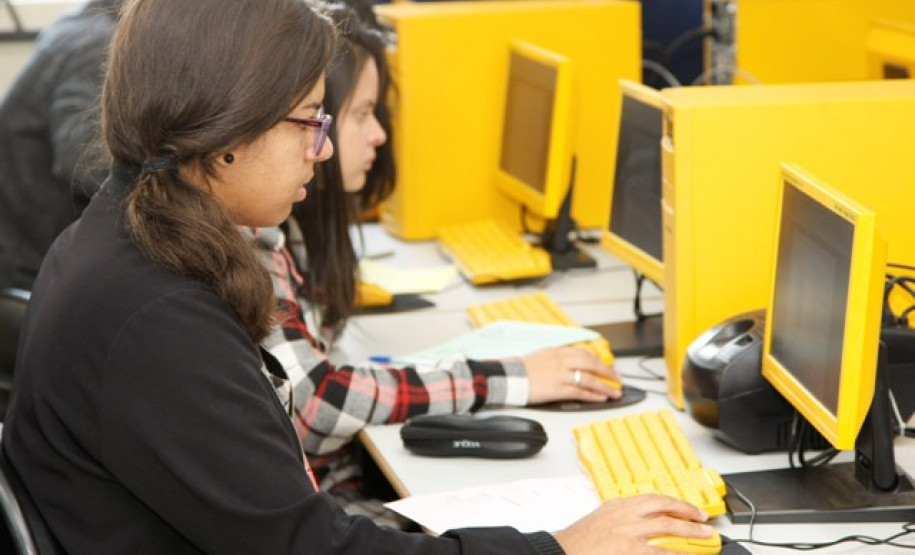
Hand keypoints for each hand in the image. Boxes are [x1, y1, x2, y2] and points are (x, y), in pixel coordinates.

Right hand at [521, 346, 620, 404]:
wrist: (509, 378)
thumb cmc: (521, 369)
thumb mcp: (542, 356)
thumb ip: (557, 358)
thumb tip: (571, 364)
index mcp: (558, 351)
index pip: (584, 353)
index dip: (598, 361)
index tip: (607, 366)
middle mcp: (562, 361)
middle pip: (591, 364)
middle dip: (607, 371)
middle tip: (617, 378)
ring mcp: (561, 375)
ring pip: (590, 379)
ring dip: (605, 386)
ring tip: (615, 392)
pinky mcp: (558, 389)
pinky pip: (581, 391)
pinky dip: (593, 395)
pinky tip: (601, 397)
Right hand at [554, 495, 713, 554]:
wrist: (561, 551)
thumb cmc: (577, 542)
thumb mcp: (600, 520)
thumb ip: (620, 518)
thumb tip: (640, 525)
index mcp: (617, 505)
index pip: (652, 498)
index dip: (673, 502)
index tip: (685, 508)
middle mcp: (625, 514)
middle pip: (663, 506)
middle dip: (687, 511)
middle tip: (702, 518)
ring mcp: (628, 531)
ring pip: (667, 524)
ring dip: (689, 529)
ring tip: (705, 534)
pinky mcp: (629, 549)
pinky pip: (661, 551)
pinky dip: (676, 553)